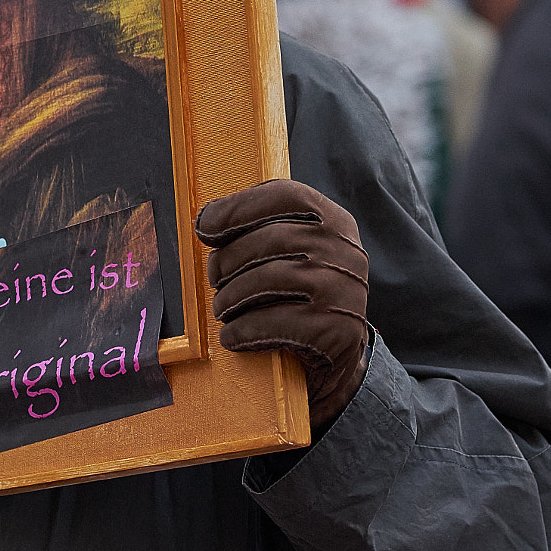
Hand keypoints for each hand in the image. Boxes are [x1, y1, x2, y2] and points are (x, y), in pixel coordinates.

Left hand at [194, 179, 370, 427]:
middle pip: (270, 239)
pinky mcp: (337, 331)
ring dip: (231, 297)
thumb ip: (261, 231)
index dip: (238, 207)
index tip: (205, 226)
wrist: (338, 355)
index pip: (285, 195)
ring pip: (269, 279)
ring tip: (222, 308)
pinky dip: (243, 330)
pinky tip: (232, 335)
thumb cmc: (298, 295)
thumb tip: (206, 223)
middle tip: (213, 278)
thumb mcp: (294, 254)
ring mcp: (345, 291)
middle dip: (228, 259)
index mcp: (333, 221)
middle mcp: (345, 251)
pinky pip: (275, 323)